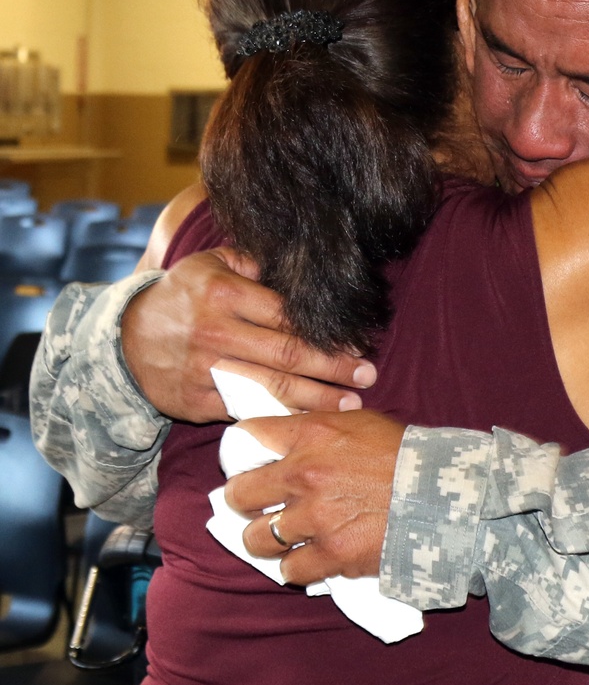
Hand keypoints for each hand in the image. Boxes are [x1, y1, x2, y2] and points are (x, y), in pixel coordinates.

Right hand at [121, 247, 376, 422]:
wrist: (124, 342)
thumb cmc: (180, 297)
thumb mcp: (209, 264)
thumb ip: (253, 264)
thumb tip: (299, 272)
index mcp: (224, 294)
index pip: (289, 316)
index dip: (327, 332)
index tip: (359, 342)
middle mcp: (216, 332)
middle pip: (288, 354)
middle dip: (334, 367)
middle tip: (369, 375)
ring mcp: (207, 371)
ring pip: (273, 388)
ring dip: (318, 398)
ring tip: (352, 404)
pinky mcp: (199, 402)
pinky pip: (249, 410)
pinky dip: (282, 417)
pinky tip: (311, 421)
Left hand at [224, 409, 404, 582]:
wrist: (441, 492)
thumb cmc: (404, 453)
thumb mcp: (359, 423)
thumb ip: (317, 428)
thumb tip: (286, 438)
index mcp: (311, 434)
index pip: (247, 436)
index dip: (240, 452)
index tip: (247, 464)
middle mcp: (304, 474)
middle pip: (240, 494)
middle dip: (243, 501)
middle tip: (256, 506)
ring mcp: (315, 518)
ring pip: (257, 539)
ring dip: (266, 540)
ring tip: (280, 539)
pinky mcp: (331, 554)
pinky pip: (290, 570)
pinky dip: (296, 567)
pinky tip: (308, 558)